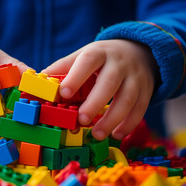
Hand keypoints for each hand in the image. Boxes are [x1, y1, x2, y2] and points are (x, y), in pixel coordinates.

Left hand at [43, 39, 158, 140]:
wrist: (138, 51)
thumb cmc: (102, 58)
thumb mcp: (84, 55)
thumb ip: (63, 67)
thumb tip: (39, 80)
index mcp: (99, 52)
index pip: (88, 61)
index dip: (76, 77)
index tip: (64, 93)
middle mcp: (119, 63)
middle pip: (110, 82)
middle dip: (96, 102)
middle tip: (81, 119)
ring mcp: (135, 77)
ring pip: (128, 98)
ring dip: (112, 119)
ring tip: (97, 134)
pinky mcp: (146, 90)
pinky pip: (140, 108)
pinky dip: (129, 124)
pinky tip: (116, 134)